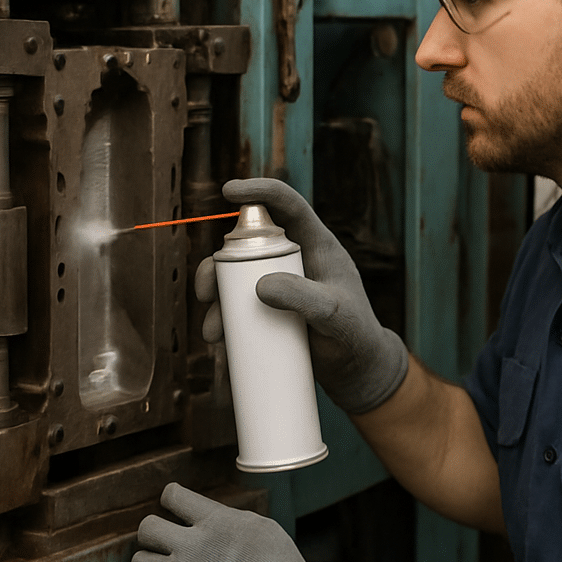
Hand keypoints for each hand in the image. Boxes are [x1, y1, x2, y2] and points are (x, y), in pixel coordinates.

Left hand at [132, 483, 359, 561]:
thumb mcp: (260, 526)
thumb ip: (228, 520)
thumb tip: (211, 520)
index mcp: (213, 520)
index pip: (173, 496)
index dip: (171, 500)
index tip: (174, 509)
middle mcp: (191, 544)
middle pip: (147, 528)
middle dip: (153, 535)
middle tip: (164, 544)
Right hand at [195, 178, 407, 413]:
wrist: (356, 371)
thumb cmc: (356, 335)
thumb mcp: (335, 314)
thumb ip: (304, 298)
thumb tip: (260, 285)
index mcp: (316, 244)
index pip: (287, 205)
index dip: (260, 191)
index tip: (228, 190)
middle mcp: (293, 259)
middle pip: (246, 245)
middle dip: (217, 265)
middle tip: (206, 292)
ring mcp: (279, 284)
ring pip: (235, 277)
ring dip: (215, 298)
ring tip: (212, 332)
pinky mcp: (269, 310)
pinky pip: (237, 306)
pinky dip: (222, 319)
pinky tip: (218, 340)